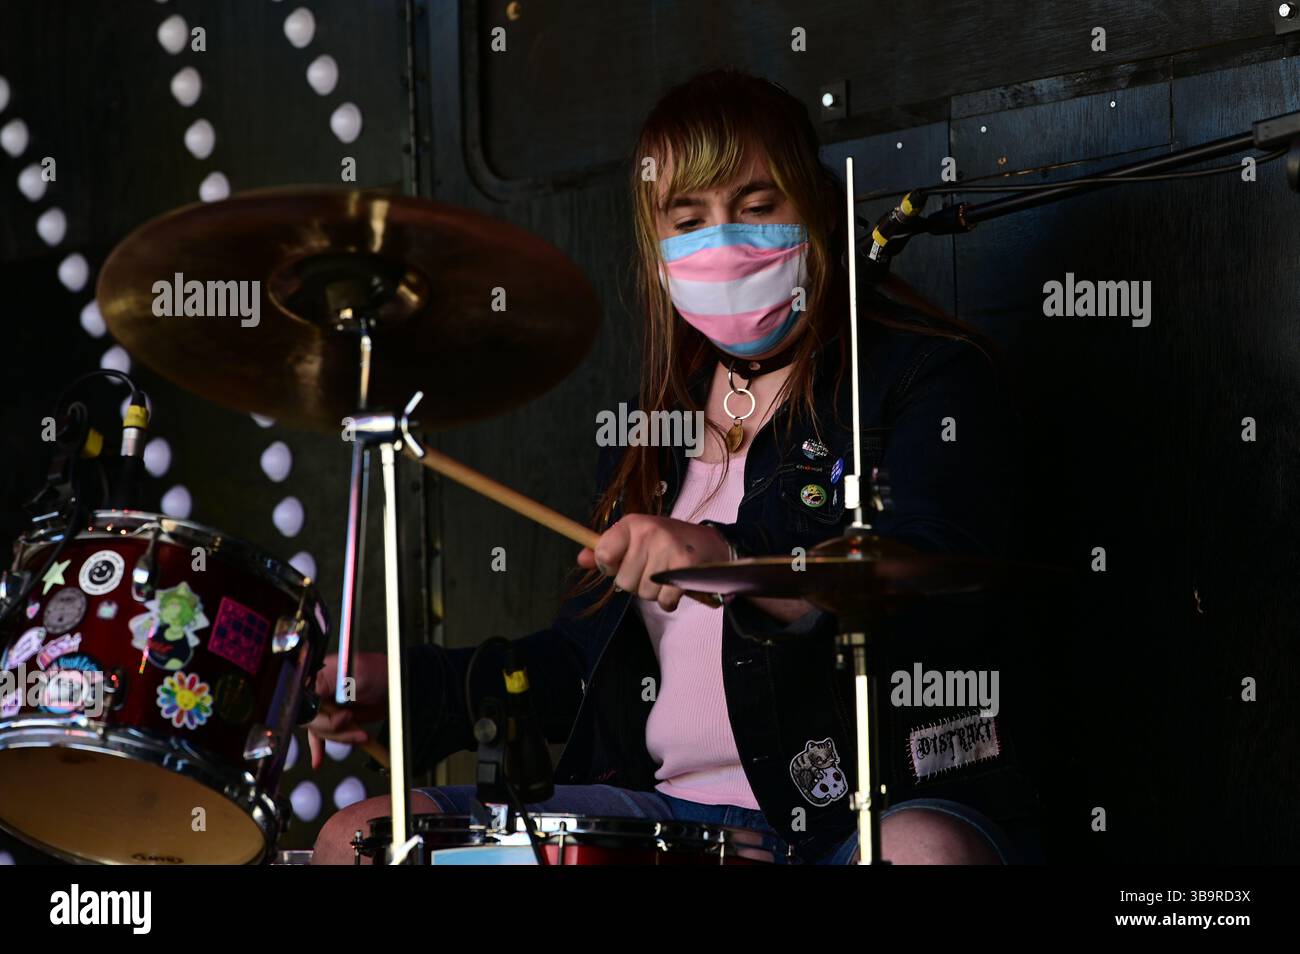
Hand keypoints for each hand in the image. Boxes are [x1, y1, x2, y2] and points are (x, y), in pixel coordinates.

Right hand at [305, 651, 388, 769]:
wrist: (393, 685)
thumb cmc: (379, 674)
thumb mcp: (356, 674)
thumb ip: (331, 682)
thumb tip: (311, 690)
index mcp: (317, 676)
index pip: (302, 701)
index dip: (320, 714)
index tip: (343, 718)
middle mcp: (316, 691)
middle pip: (309, 719)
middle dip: (332, 728)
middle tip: (352, 721)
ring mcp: (323, 706)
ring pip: (319, 730)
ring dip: (339, 736)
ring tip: (360, 735)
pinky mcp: (332, 719)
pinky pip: (319, 736)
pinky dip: (319, 748)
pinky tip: (317, 762)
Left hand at [576, 515, 731, 611]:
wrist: (710, 543)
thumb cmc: (666, 542)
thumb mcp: (635, 538)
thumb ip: (606, 549)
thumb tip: (581, 560)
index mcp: (632, 524)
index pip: (603, 554)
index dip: (610, 567)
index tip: (622, 564)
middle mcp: (648, 532)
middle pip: (623, 581)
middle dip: (636, 583)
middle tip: (652, 569)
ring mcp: (668, 548)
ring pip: (643, 593)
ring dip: (654, 591)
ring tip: (666, 575)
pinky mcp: (685, 566)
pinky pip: (664, 600)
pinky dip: (669, 600)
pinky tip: (676, 586)